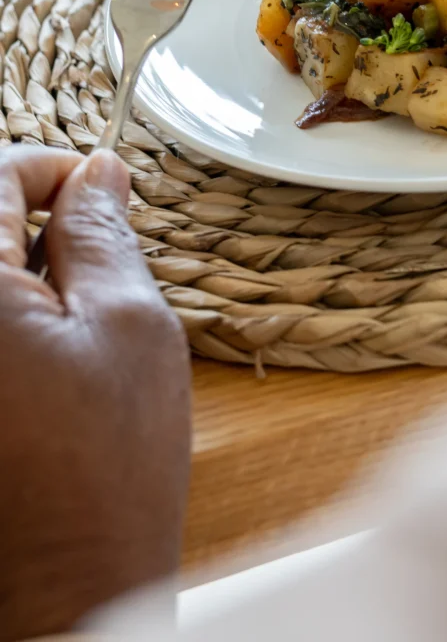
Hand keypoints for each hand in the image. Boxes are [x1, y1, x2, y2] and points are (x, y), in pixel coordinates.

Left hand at [0, 146, 190, 639]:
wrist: (68, 583)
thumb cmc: (110, 460)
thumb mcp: (130, 322)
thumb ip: (102, 233)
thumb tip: (97, 172)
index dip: (57, 167)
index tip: (104, 187)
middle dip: (37, 219)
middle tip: (102, 255)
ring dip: (20, 269)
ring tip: (79, 316)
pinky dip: (7, 314)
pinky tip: (46, 351)